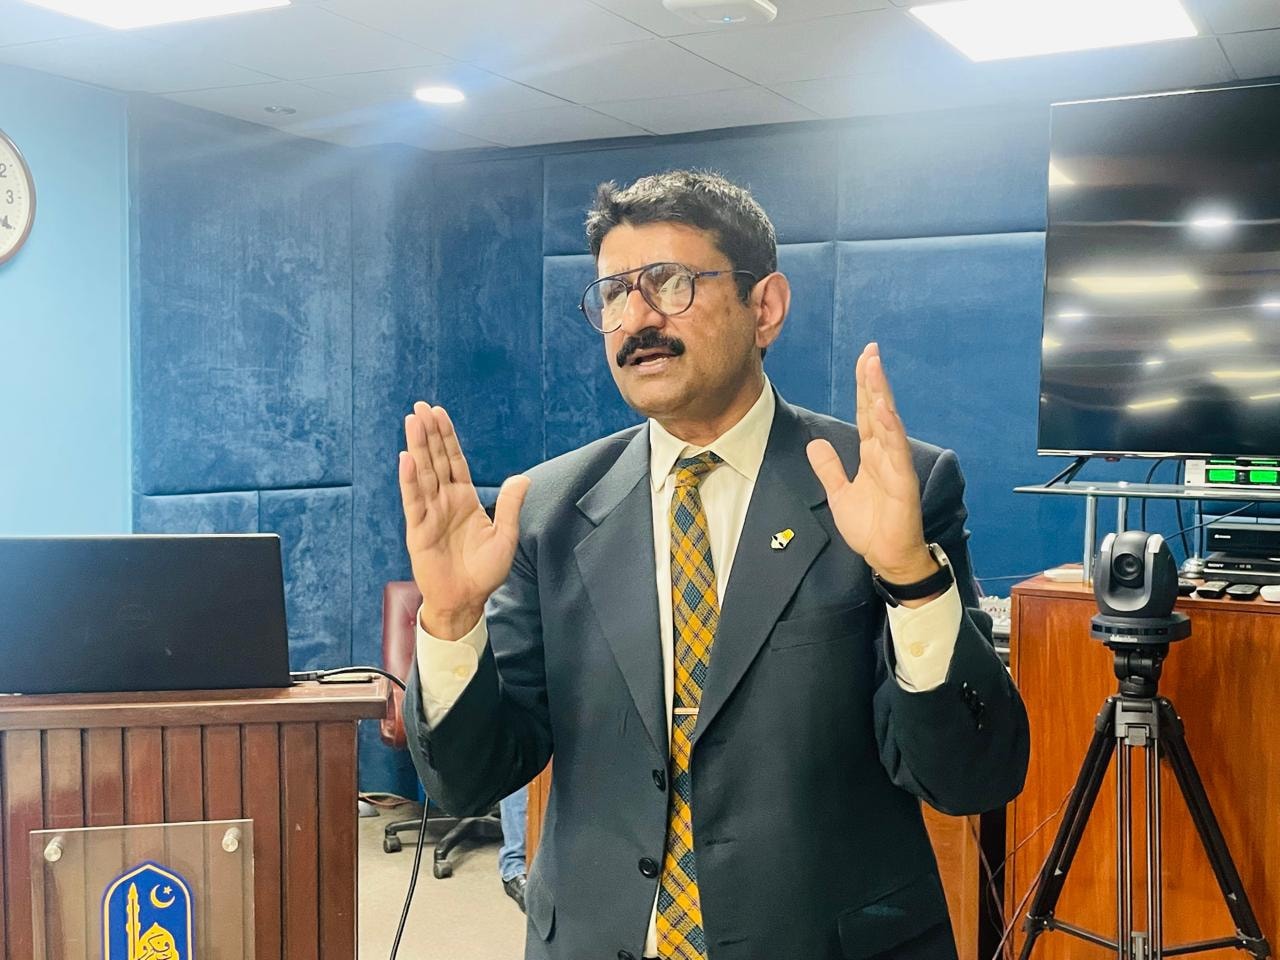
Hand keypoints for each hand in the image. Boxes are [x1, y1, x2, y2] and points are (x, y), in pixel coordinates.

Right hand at [398, 402, 529, 639]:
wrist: (466, 600)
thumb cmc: (484, 571)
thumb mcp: (505, 536)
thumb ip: (510, 505)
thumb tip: (523, 477)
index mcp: (464, 499)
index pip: (454, 461)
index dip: (447, 437)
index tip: (439, 413)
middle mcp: (444, 501)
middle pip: (435, 460)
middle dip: (429, 433)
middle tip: (420, 406)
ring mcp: (430, 513)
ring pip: (422, 474)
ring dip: (417, 447)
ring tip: (412, 422)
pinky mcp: (418, 529)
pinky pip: (414, 500)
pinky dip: (409, 480)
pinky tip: (406, 459)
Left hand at [806, 344, 935, 584]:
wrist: (886, 557)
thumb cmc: (870, 527)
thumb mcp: (839, 493)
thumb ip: (829, 468)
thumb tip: (815, 444)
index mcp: (871, 454)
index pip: (866, 413)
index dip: (864, 386)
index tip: (864, 359)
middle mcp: (885, 454)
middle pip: (878, 410)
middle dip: (873, 380)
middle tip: (870, 350)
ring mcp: (895, 466)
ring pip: (888, 423)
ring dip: (882, 395)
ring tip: (874, 368)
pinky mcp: (902, 483)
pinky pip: (896, 452)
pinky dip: (891, 429)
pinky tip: (885, 409)